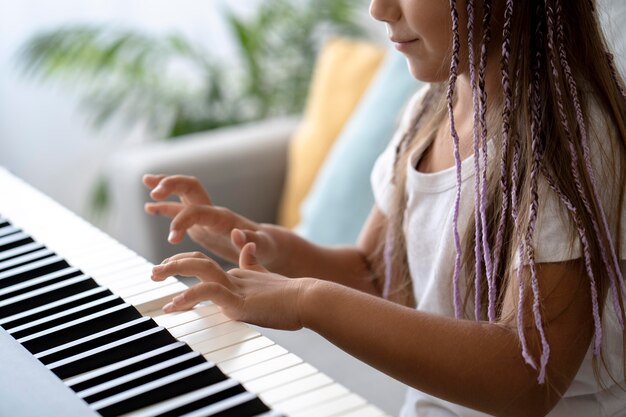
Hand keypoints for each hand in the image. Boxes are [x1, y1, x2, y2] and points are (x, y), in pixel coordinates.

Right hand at [143, 174, 279, 265]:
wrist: (267, 244)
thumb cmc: (266, 247)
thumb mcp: (263, 247)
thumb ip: (251, 241)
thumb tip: (237, 234)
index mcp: (223, 217)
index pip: (198, 210)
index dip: (184, 221)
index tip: (172, 238)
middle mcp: (212, 210)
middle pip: (190, 187)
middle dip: (172, 185)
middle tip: (154, 192)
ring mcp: (206, 214)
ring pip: (182, 193)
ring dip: (165, 186)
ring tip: (145, 181)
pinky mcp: (201, 222)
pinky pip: (180, 209)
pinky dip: (165, 206)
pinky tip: (149, 207)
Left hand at [151, 243, 314, 329]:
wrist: (310, 300)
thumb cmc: (292, 298)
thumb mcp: (266, 281)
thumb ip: (252, 264)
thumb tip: (245, 242)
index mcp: (238, 276)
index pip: (203, 264)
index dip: (184, 263)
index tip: (165, 269)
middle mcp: (234, 277)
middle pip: (197, 261)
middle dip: (172, 265)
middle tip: (154, 272)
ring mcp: (236, 286)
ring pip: (200, 268)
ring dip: (175, 270)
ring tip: (156, 277)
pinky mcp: (240, 299)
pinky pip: (209, 293)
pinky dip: (190, 296)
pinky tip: (176, 303)